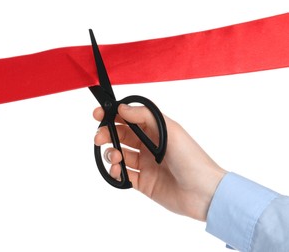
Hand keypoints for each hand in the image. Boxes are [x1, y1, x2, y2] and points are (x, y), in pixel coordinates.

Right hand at [93, 104, 226, 220]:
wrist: (204, 192)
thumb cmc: (191, 157)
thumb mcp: (170, 130)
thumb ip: (145, 116)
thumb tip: (121, 108)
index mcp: (155, 130)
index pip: (129, 119)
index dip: (112, 115)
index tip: (98, 115)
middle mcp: (148, 146)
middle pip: (120, 136)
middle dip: (106, 134)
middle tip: (99, 138)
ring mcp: (145, 165)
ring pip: (119, 155)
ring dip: (111, 153)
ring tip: (115, 157)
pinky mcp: (142, 183)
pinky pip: (123, 175)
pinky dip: (115, 171)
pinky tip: (117, 170)